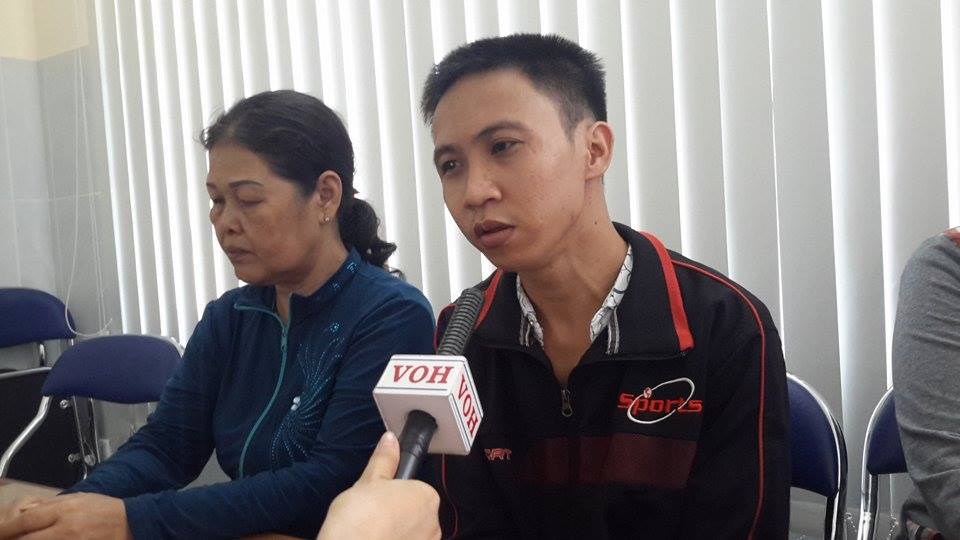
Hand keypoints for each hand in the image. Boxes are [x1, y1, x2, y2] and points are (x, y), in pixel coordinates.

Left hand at [0, 493, 131, 539]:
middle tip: (10, 538)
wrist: (131, 524)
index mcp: (65, 510)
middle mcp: (66, 528)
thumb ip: (52, 504)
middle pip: (27, 538)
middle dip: (15, 539)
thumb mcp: (79, 498)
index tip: (2, 530)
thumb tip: (27, 510)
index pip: (27, 519)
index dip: (8, 527)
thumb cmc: (105, 510)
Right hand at [317, 432, 440, 539]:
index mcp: (426, 496)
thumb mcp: (369, 480)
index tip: (378, 498)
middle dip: (397, 513)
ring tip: (373, 531)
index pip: (414, 489)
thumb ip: (384, 459)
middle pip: (415, 513)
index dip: (394, 492)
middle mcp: (433, 523)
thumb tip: (390, 439)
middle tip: (372, 513)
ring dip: (397, 531)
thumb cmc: (360, 517)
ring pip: (412, 533)